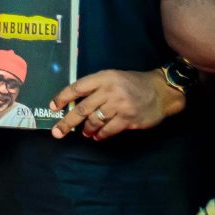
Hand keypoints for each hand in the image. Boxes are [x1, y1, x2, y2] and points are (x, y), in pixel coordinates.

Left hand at [50, 68, 182, 140]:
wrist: (161, 90)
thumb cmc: (132, 83)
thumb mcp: (113, 77)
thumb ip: (95, 88)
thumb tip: (74, 104)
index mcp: (103, 78)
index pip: (77, 88)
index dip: (62, 97)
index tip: (52, 107)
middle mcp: (109, 91)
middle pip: (82, 109)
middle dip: (67, 122)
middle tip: (57, 132)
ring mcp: (119, 106)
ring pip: (94, 121)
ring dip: (86, 129)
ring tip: (84, 133)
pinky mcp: (129, 119)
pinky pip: (109, 130)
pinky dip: (100, 135)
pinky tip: (97, 137)